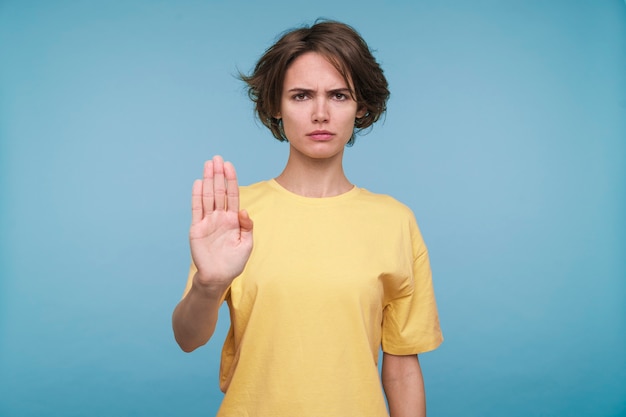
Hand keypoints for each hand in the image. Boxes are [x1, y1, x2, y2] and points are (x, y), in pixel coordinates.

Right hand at [189, 155, 252, 289]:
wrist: (218, 277)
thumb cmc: (234, 262)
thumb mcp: (247, 244)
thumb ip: (247, 226)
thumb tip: (243, 210)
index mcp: (233, 219)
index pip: (232, 195)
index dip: (231, 180)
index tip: (229, 165)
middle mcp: (220, 217)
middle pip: (219, 191)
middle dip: (218, 174)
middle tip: (217, 158)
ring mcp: (208, 221)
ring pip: (207, 196)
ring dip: (207, 180)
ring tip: (208, 164)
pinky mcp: (197, 228)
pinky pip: (196, 209)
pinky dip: (196, 196)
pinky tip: (197, 183)